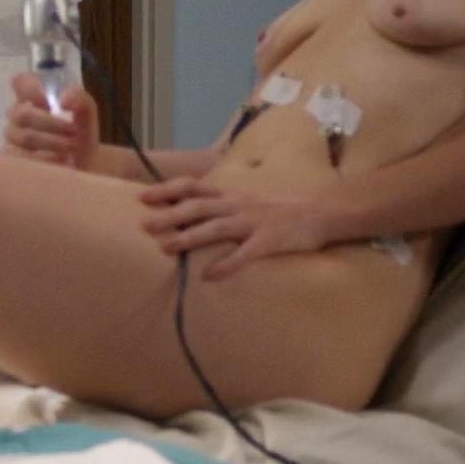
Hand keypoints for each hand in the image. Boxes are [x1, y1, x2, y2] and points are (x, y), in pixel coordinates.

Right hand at [3, 73, 97, 167]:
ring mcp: (13, 137)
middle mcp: (18, 114)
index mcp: (33, 96)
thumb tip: (63, 100)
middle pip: (23, 114)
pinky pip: (24, 158)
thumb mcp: (87, 114)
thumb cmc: (80, 132)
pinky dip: (47, 159)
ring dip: (53, 142)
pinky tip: (62, 161)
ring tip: (71, 148)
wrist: (84, 163)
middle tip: (74, 132)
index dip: (31, 89)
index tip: (50, 102)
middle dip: (52, 124)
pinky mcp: (13, 159)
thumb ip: (80, 100)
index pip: (20, 82)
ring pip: (25, 137)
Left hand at [137, 178, 337, 279]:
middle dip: (169, 215)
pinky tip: (210, 277)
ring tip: (166, 248)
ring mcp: (254, 222)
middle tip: (144, 225)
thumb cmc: (280, 208)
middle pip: (197, 206)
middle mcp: (238, 204)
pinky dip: (227, 265)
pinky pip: (245, 254)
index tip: (142, 197)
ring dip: (189, 237)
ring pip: (216, 227)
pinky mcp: (270, 241)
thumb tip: (190, 209)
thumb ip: (221, 202)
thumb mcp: (247, 198)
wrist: (321, 212)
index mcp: (231, 193)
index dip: (167, 190)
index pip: (193, 186)